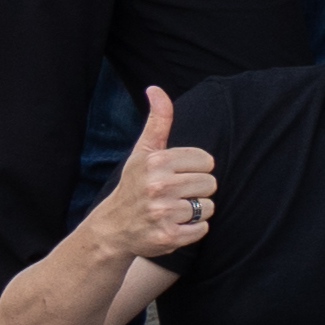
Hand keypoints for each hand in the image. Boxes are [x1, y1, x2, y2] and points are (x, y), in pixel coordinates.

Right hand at [82, 89, 219, 274]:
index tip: (173, 176)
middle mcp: (159, 186)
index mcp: (156, 162)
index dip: (194, 169)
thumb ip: (157, 122)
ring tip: (170, 211)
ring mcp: (163, 213)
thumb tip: (156, 88)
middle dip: (195, 191)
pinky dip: (191, 231)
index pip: (207, 161)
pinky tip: (171, 226)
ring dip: (194, 212)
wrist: (112, 230)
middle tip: (171, 196)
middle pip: (211, 184)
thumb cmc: (134, 186)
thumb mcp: (142, 152)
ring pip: (209, 207)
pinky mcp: (169, 237)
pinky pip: (203, 230)